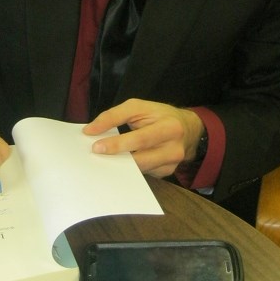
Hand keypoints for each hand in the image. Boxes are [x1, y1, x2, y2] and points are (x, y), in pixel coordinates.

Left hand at [83, 99, 203, 177]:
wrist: (188, 128)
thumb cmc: (159, 115)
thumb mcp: (139, 107)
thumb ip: (114, 116)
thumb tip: (91, 130)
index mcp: (170, 128)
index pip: (140, 139)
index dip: (118, 144)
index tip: (96, 146)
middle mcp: (174, 149)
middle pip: (140, 159)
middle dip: (116, 158)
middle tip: (95, 155)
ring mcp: (171, 165)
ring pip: (140, 170)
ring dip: (120, 166)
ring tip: (103, 159)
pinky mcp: (166, 173)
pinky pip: (143, 174)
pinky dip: (128, 169)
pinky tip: (118, 163)